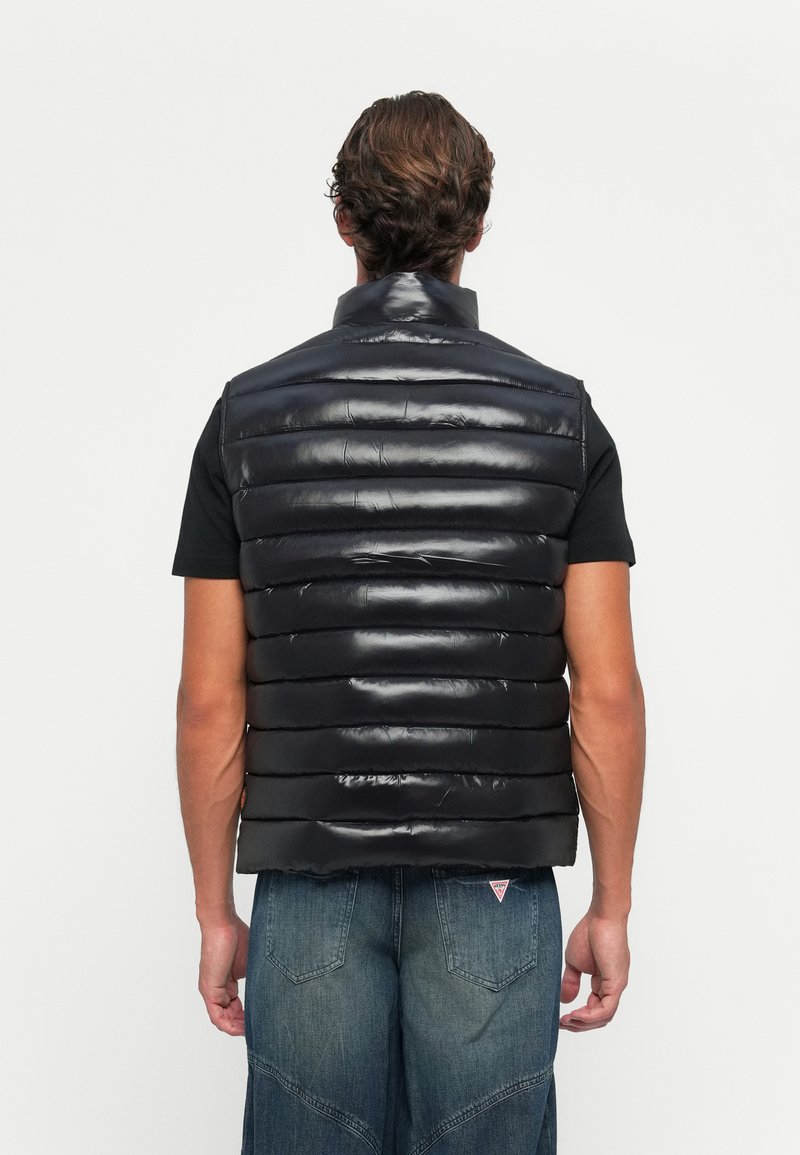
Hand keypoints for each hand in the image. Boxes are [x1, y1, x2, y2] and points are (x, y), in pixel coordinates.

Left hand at [198, 915, 249, 1035]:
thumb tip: (270, 988)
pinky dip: (228, 1025)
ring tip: (251, 1032)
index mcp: (225, 983)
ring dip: (236, 1028)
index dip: (246, 1017)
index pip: (234, 1007)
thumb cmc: (236, 936)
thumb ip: (256, 978)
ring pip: (222, 1019)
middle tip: (259, 1029)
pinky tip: (240, 1029)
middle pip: (228, 1016)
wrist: (223, 924)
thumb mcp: (250, 963)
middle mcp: (216, 989)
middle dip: (243, 1025)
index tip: (260, 1021)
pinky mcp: (209, 989)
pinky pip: (216, 1015)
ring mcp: (211, 990)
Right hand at [559, 909, 629, 1030]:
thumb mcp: (574, 962)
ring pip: (603, 1017)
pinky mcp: (617, 983)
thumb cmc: (589, 932)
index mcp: (604, 981)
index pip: (594, 1008)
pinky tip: (575, 1014)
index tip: (560, 1019)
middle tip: (562, 1025)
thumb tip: (565, 1000)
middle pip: (600, 1017)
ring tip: (567, 1021)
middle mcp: (613, 986)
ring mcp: (616, 986)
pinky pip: (606, 1009)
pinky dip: (590, 1016)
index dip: (578, 1017)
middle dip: (580, 1024)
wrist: (601, 917)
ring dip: (584, 1023)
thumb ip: (571, 982)